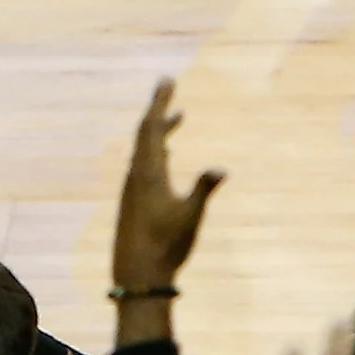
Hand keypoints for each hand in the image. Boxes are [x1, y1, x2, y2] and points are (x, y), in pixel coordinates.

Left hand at [113, 79, 225, 298]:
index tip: (166, 81)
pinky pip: (144, 162)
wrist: (137, 273)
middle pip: (145, 131)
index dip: (159, 102)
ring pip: (144, 148)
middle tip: (168, 86)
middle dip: (158, 108)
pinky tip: (165, 152)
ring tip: (176, 116)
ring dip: (159, 129)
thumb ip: (204, 190)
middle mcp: (137, 173)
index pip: (151, 128)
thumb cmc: (166, 244)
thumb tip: (221, 169)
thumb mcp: (191, 216)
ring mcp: (133, 185)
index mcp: (148, 172)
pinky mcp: (134, 197)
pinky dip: (155, 148)